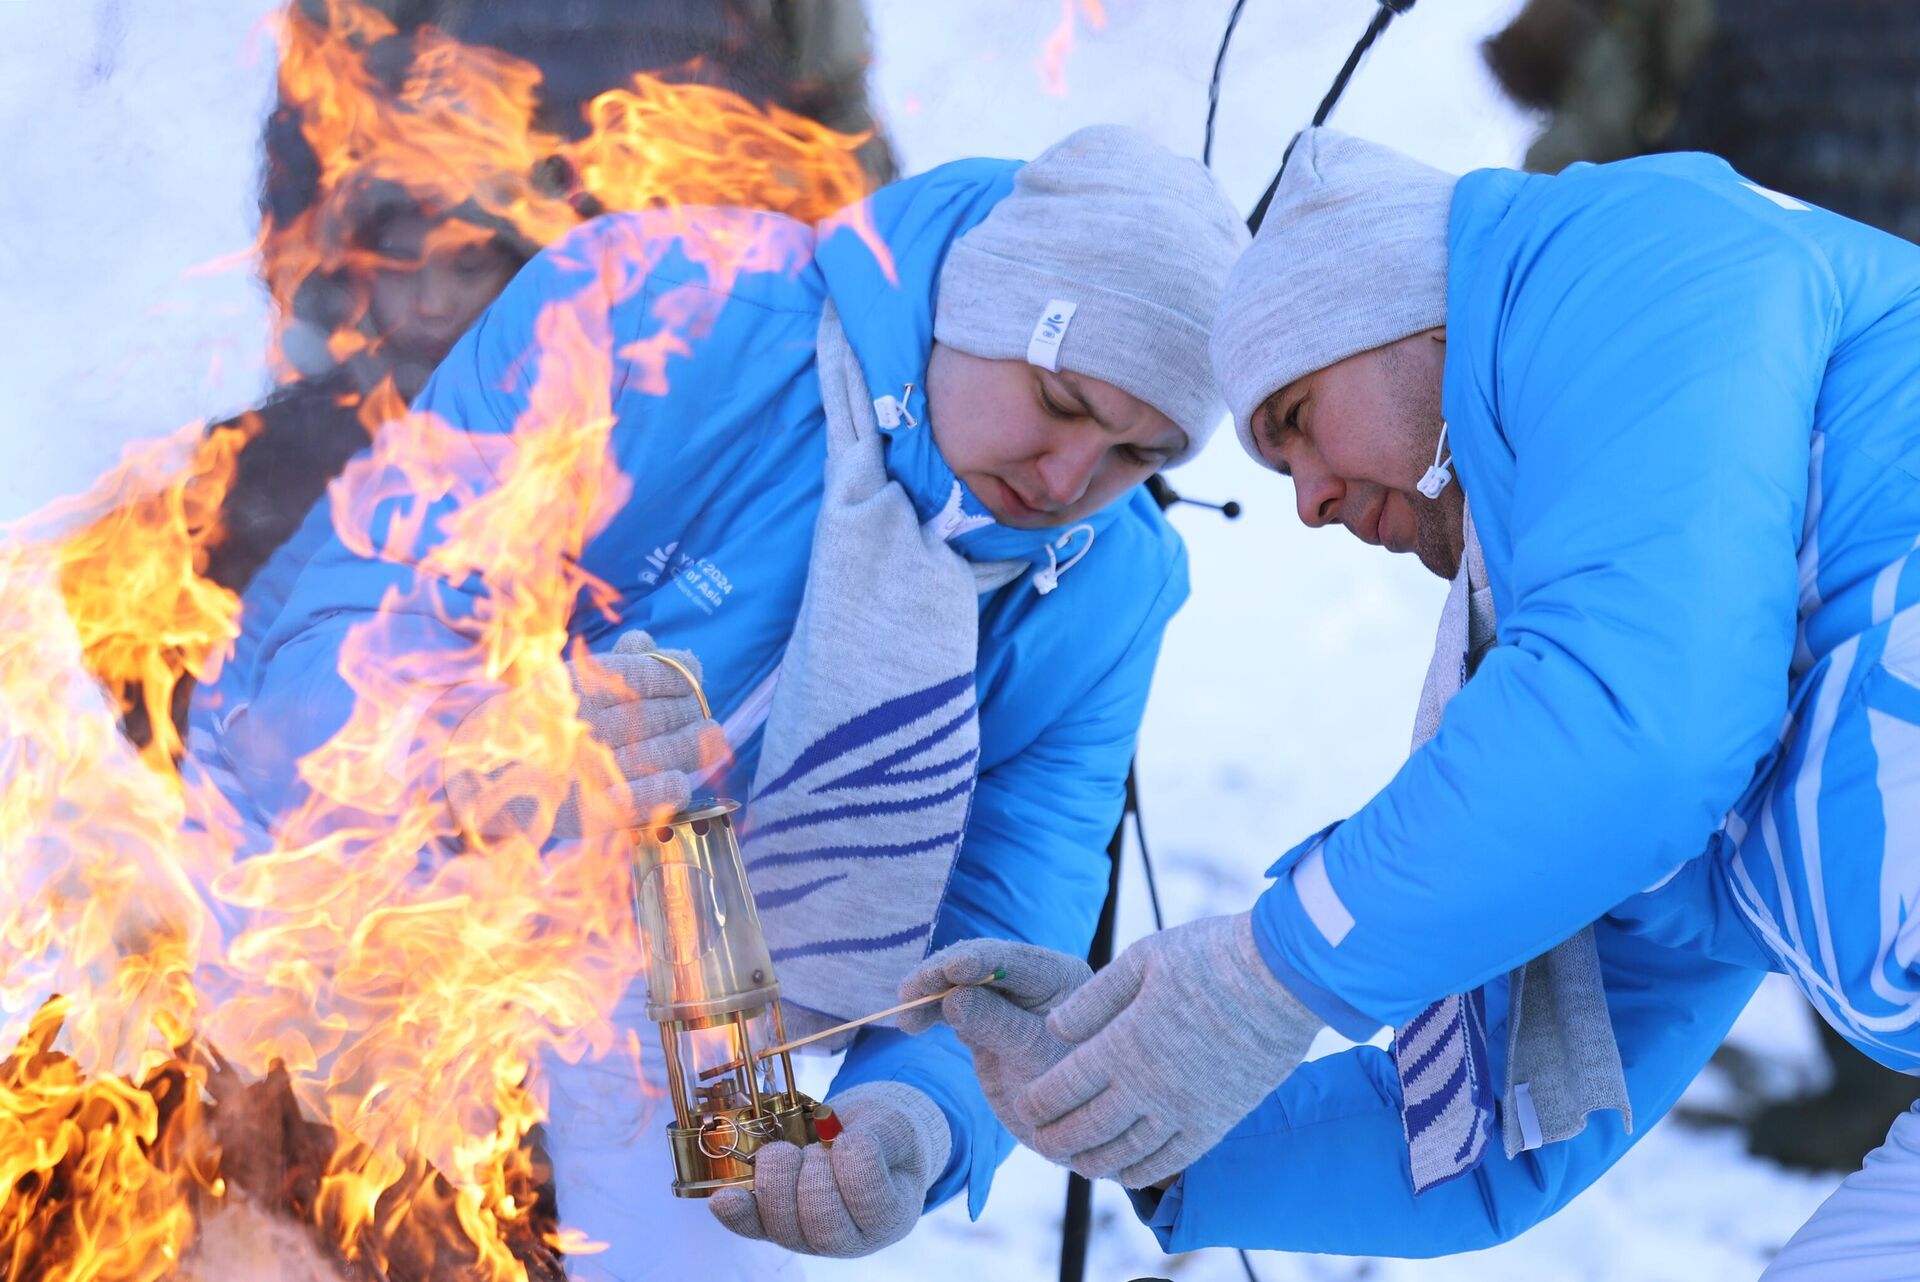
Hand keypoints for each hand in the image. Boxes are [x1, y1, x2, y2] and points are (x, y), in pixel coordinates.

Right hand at [446, 630, 723, 839]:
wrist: (489, 775)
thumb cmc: (545, 720)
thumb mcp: (572, 683)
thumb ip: (617, 664)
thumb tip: (653, 643)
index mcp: (577, 686)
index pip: (646, 673)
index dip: (679, 674)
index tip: (696, 677)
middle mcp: (581, 723)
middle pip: (658, 714)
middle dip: (687, 711)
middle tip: (704, 713)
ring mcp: (584, 769)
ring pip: (657, 753)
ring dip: (690, 747)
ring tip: (710, 738)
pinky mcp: (587, 812)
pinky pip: (640, 798)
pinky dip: (666, 788)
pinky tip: (681, 780)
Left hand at [709, 1082, 949, 1257]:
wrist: (862, 1136)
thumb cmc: (883, 1134)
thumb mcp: (894, 1124)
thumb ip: (877, 1135)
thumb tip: (843, 1142)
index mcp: (891, 1215)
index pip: (872, 1203)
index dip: (854, 1164)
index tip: (849, 1138)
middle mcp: (851, 1238)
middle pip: (824, 1227)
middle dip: (812, 1177)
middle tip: (817, 1148)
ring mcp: (810, 1237)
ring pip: (784, 1229)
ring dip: (777, 1181)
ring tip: (787, 1151)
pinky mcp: (775, 1226)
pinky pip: (752, 1228)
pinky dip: (738, 1211)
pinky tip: (725, 1197)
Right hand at [897, 939, 1090, 1149]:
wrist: (1067, 1128)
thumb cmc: (1068, 1090)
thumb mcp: (1033, 1056)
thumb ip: (995, 1024)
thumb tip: (952, 999)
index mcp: (1058, 974)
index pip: (1013, 961)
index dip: (979, 961)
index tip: (951, 968)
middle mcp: (1032, 979)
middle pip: (980, 965)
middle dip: (943, 976)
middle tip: (910, 991)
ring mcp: (1005, 999)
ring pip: (960, 985)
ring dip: (930, 995)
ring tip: (904, 1014)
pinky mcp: (985, 1020)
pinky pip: (953, 1008)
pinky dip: (931, 1013)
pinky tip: (911, 1024)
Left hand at [1015, 912, 1321, 1186]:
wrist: (1284, 977)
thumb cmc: (1209, 957)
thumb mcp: (1141, 960)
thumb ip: (1092, 1000)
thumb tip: (1054, 1029)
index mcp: (1122, 1045)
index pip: (1063, 1089)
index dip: (1038, 1104)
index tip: (1024, 1106)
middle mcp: (1148, 1089)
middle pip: (1087, 1130)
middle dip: (1055, 1138)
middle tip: (1038, 1140)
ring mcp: (1184, 1112)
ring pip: (1124, 1154)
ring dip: (1091, 1161)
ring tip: (1073, 1159)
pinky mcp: (1216, 1122)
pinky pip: (1169, 1163)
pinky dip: (1139, 1172)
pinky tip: (1124, 1171)